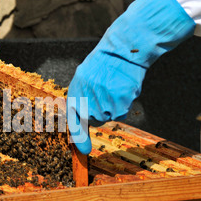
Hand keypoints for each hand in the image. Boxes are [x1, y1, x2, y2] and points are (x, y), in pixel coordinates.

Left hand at [67, 0, 195, 154]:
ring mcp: (102, 102)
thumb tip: (82, 121)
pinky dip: (125, 102)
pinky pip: (122, 111)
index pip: (74, 121)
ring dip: (114, 107)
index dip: (79, 137)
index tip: (84, 152)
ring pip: (110, 116)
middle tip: (107, 92)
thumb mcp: (85, 78)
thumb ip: (82, 98)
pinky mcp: (119, 103)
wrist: (122, 49)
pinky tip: (124, 87)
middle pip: (95, 120)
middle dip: (101, 112)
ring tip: (115, 86)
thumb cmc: (104, 64)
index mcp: (76, 93)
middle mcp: (87, 100)